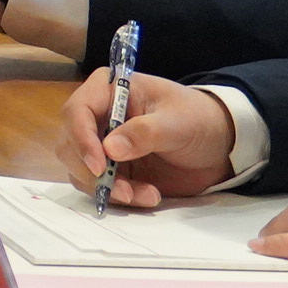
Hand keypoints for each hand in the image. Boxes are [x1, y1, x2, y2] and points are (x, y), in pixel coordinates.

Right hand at [63, 72, 238, 207]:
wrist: (218, 144)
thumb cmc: (197, 119)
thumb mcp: (178, 121)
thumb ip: (145, 132)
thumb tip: (110, 150)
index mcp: (107, 90)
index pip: (77, 111)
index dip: (81, 138)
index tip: (99, 165)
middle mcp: (97, 117)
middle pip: (69, 144)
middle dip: (92, 171)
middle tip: (123, 191)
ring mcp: (101, 145)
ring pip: (80, 170)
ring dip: (107, 188)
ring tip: (146, 195)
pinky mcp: (111, 170)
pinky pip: (99, 187)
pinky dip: (119, 197)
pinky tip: (149, 196)